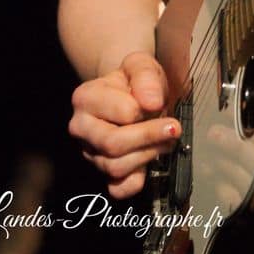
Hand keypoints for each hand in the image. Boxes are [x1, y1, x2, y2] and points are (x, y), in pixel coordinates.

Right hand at [68, 51, 181, 197]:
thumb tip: (150, 102)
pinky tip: (148, 164)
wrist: (132, 92)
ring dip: (148, 154)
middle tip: (173, 128)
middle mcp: (81, 127)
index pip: (123, 113)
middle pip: (114, 144)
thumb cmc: (134, 80)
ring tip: (165, 139)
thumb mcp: (141, 65)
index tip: (158, 103)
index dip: (145, 111)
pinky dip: (136, 181)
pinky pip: (117, 188)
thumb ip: (145, 77)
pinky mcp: (102, 172)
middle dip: (149, 137)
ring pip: (116, 167)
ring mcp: (89, 152)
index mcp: (85, 97)